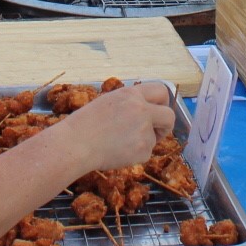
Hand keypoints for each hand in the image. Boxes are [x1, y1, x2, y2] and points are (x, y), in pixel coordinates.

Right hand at [53, 84, 176, 171]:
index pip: (161, 90)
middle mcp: (142, 110)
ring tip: (119, 143)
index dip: (163, 102)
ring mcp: (144, 130)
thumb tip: (145, 110)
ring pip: (154, 138)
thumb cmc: (85, 124)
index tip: (159, 110)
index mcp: (131, 94)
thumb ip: (129, 103)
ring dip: (144, 142)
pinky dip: (135, 155)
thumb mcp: (108, 102)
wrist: (76, 144)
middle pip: (169, 115)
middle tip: (157, 131)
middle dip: (166, 125)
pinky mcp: (143, 150)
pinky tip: (117, 152)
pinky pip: (145, 153)